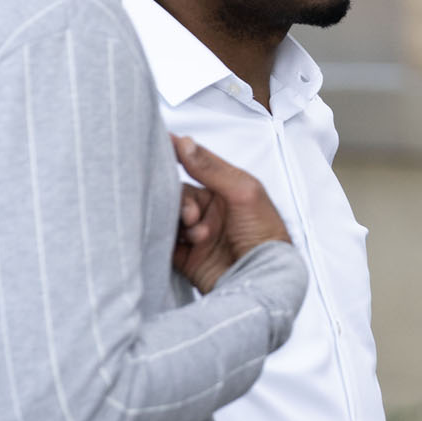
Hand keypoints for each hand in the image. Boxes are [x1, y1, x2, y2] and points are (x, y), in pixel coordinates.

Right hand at [170, 136, 290, 292]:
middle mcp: (208, 209)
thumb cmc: (264, 233)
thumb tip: (183, 141)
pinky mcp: (184, 256)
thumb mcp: (244, 192)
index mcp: (225, 189)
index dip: (177, 155)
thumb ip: (212, 169)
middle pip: (177, 193)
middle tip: (192, 215)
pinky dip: (165, 239)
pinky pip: (162, 241)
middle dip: (182, 202)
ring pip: (167, 216)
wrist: (263, 279)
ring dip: (179, 223)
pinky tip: (183, 243)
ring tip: (198, 236)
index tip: (157, 143)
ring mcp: (195, 232)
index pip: (195, 165)